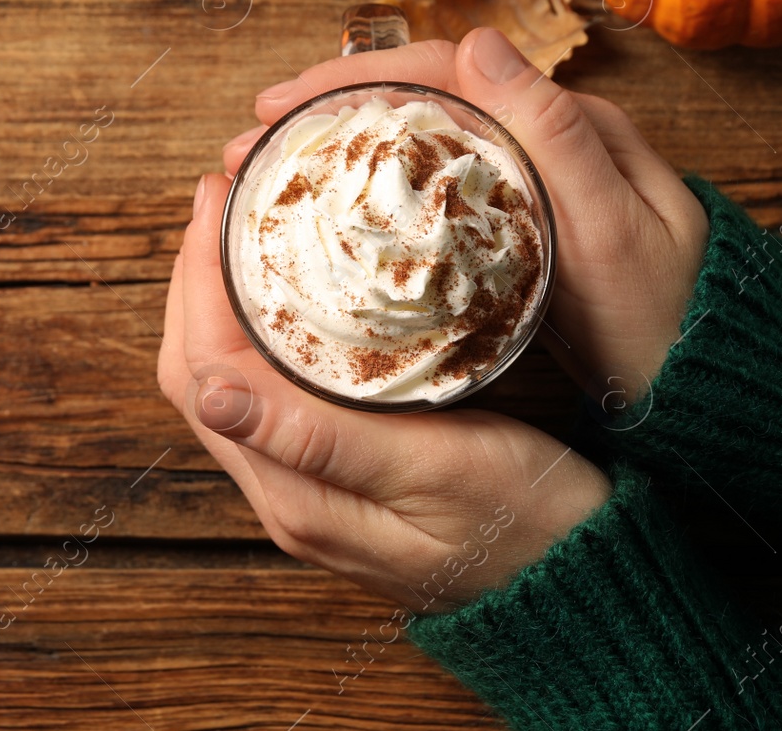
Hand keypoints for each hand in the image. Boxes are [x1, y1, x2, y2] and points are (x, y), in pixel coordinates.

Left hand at [159, 164, 611, 608]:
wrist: (586, 585)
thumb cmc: (532, 526)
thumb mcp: (436, 471)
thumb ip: (321, 438)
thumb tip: (213, 391)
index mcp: (297, 494)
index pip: (206, 368)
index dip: (197, 277)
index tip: (217, 197)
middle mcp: (285, 495)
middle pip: (200, 370)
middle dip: (195, 279)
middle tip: (224, 197)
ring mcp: (306, 489)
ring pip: (228, 379)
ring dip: (221, 302)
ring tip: (245, 229)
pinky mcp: (336, 479)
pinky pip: (268, 392)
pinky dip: (259, 330)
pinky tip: (289, 290)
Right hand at [227, 31, 707, 407]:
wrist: (701, 387)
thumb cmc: (662, 318)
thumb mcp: (612, 229)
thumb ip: (553, 134)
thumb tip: (477, 40)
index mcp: (562, 122)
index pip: (438, 69)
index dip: (347, 79)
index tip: (277, 107)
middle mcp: (534, 140)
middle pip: (410, 102)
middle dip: (320, 113)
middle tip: (248, 145)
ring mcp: (515, 185)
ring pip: (406, 145)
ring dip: (331, 150)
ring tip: (266, 175)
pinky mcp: (502, 230)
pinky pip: (419, 191)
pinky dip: (361, 193)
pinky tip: (320, 215)